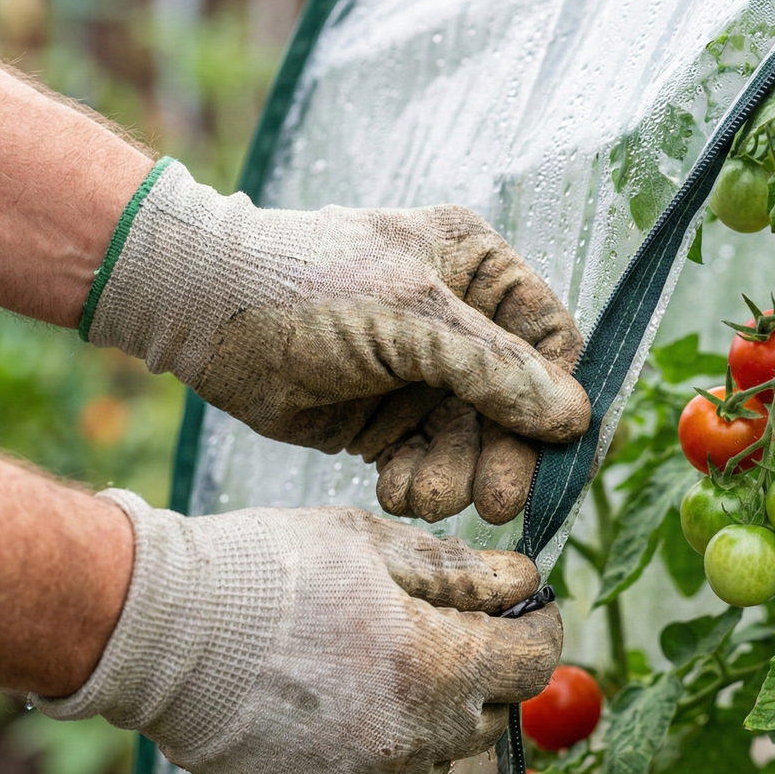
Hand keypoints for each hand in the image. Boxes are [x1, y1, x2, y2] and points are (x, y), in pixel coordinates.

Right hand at [36, 490, 562, 773]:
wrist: (161, 630)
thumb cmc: (270, 570)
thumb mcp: (374, 544)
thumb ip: (462, 571)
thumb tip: (524, 580)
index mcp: (440, 668)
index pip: (534, 662)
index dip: (538, 627)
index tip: (526, 607)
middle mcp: (414, 740)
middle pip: (489, 716)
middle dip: (484, 672)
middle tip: (450, 628)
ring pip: (434, 756)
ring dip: (429, 715)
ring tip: (380, 664)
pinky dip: (373, 750)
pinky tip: (338, 706)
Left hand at [86, 161, 590, 522]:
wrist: (199, 314)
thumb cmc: (305, 288)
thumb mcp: (411, 319)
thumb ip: (494, 370)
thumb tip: (575, 417)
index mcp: (477, 269)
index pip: (552, 342)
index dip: (561, 401)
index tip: (561, 454)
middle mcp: (462, 321)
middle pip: (518, 405)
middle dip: (505, 454)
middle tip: (499, 504)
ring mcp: (425, 373)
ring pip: (474, 442)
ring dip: (457, 476)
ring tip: (422, 496)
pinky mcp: (389, 419)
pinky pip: (430, 462)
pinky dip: (421, 483)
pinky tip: (396, 490)